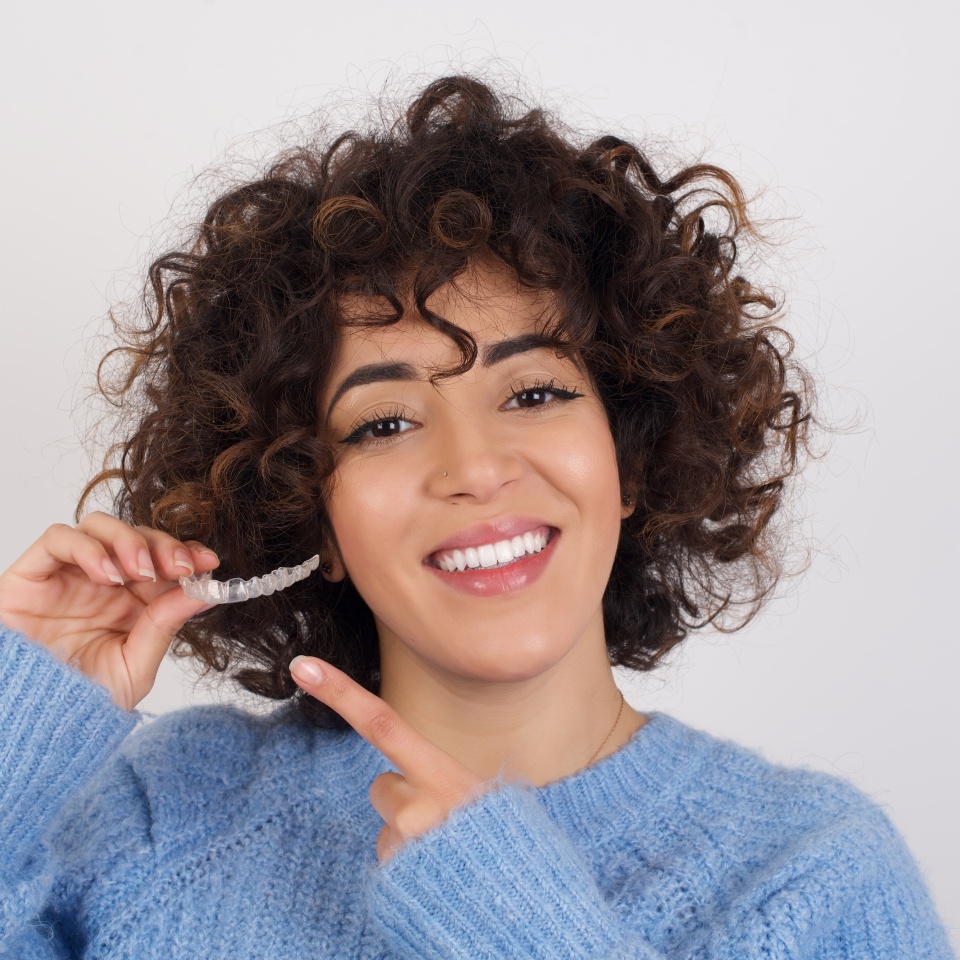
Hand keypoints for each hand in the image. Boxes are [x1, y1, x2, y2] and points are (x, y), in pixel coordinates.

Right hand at [0, 511, 220, 711]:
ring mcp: (67, 575)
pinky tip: (106, 576)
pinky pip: (58, 538)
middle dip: (165, 546)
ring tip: (142, 572)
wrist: (34, 723)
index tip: (208, 561)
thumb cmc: (80, 700)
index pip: (163, 558)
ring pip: (100, 526)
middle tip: (181, 567)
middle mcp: (101, 583)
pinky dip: (87, 547)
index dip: (187, 552)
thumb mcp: (135, 665)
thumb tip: (205, 591)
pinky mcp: (32, 575)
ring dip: (130, 540)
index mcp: (132, 601)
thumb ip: (165, 625)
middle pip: (137, 536)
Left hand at [290, 656, 492, 862]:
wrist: (521, 902)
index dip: (340, 692)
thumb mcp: (482, 795)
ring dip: (409, 837)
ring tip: (448, 852)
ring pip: (387, 827)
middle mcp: (420, 810)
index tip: (302, 666)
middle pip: (382, 786)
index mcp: (447, 777)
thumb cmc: (504, 842)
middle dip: (402, 797)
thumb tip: (396, 781)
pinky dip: (408, 867)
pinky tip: (438, 874)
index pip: (383, 724)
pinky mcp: (396, 881)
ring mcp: (406, 848)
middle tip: (442, 819)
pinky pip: (389, 862)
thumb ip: (440, 779)